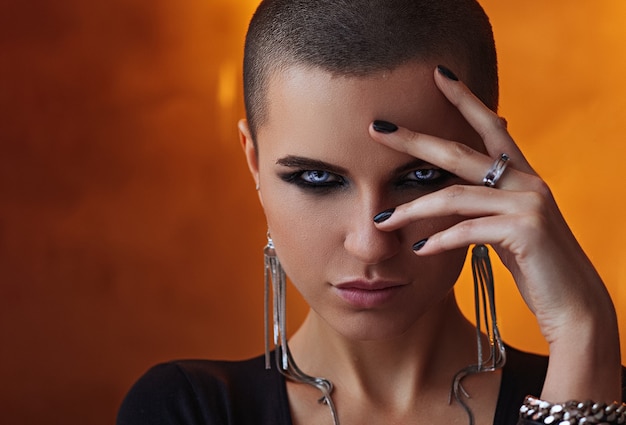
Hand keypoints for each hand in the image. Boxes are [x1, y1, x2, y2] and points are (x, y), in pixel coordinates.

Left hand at [368, 66, 620, 401]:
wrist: (574, 305)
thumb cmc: (536, 267)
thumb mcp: (508, 226)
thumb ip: (485, 204)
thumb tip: (449, 194)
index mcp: (522, 176)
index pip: (490, 127)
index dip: (466, 99)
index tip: (439, 75)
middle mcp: (528, 181)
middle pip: (460, 152)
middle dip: (415, 140)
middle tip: (377, 128)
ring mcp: (529, 203)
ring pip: (455, 197)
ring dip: (413, 210)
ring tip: (383, 221)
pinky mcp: (526, 230)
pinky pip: (468, 230)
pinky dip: (439, 239)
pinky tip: (419, 249)